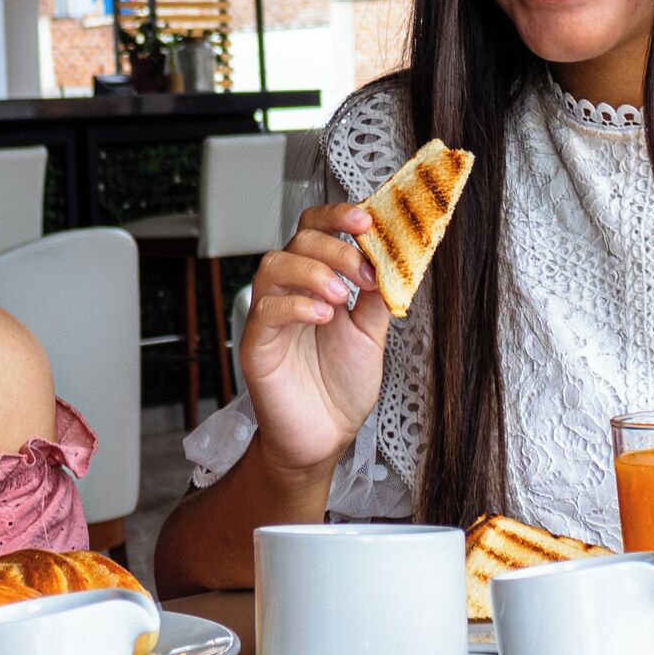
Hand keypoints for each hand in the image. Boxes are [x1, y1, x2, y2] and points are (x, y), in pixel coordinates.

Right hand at [237, 206, 391, 482]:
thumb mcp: (371, 333)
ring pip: (274, 266)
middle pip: (298, 241)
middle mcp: (290, 291)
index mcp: (317, 282)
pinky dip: (296, 305)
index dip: (337, 217)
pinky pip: (266, 310)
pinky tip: (323, 316)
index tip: (367, 220)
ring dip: (313, 272)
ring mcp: (270, 316)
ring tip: (343, 297)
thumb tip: (396, 256)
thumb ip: (379, 295)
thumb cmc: (342, 386)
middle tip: (364, 273)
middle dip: (335, 248)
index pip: (316, 230)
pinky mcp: (257, 344)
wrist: (325, 437)